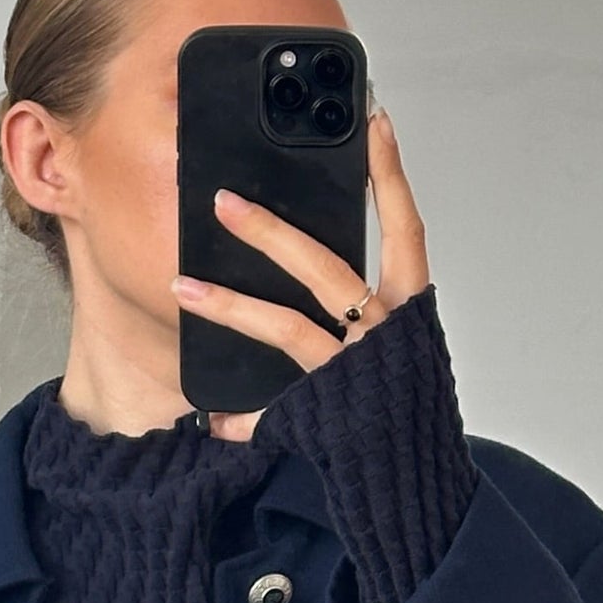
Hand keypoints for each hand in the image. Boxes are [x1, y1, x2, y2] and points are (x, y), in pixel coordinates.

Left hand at [169, 105, 430, 443]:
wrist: (420, 480)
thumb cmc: (409, 413)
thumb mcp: (402, 354)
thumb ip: (366, 316)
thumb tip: (324, 282)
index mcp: (409, 311)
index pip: (405, 230)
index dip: (391, 176)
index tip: (374, 122)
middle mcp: (385, 333)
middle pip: (325, 268)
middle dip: (271, 231)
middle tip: (223, 201)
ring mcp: (354, 371)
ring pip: (287, 327)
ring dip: (230, 305)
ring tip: (182, 286)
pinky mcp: (328, 414)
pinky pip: (275, 411)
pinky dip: (244, 418)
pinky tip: (212, 416)